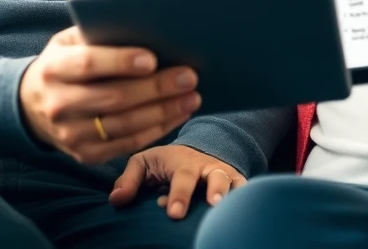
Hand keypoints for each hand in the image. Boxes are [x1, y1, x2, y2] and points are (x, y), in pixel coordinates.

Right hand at [18, 27, 200, 164]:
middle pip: (113, 98)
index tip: (153, 58)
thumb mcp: (70, 41)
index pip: (88, 65)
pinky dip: (157, 130)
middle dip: (156, 88)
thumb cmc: (64, 62)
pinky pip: (126, 145)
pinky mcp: (84, 155)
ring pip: (124, 125)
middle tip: (189, 76)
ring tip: (192, 97)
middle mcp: (58, 104)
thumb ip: (98, 35)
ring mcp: (70, 134)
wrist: (32, 104)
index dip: (121, 62)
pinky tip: (177, 114)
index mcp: (53, 68)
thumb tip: (147, 29)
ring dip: (163, 112)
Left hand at [110, 145, 246, 218]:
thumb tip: (116, 200)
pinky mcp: (238, 184)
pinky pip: (248, 190)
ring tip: (235, 211)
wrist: (195, 151)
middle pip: (216, 176)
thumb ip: (129, 180)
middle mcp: (208, 167)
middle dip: (216, 190)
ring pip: (237, 182)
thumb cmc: (165, 162)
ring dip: (237, 195)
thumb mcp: (144, 164)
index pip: (182, 177)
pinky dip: (251, 199)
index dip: (180, 194)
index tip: (174, 213)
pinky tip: (247, 215)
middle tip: (214, 205)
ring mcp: (225, 175)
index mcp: (183, 162)